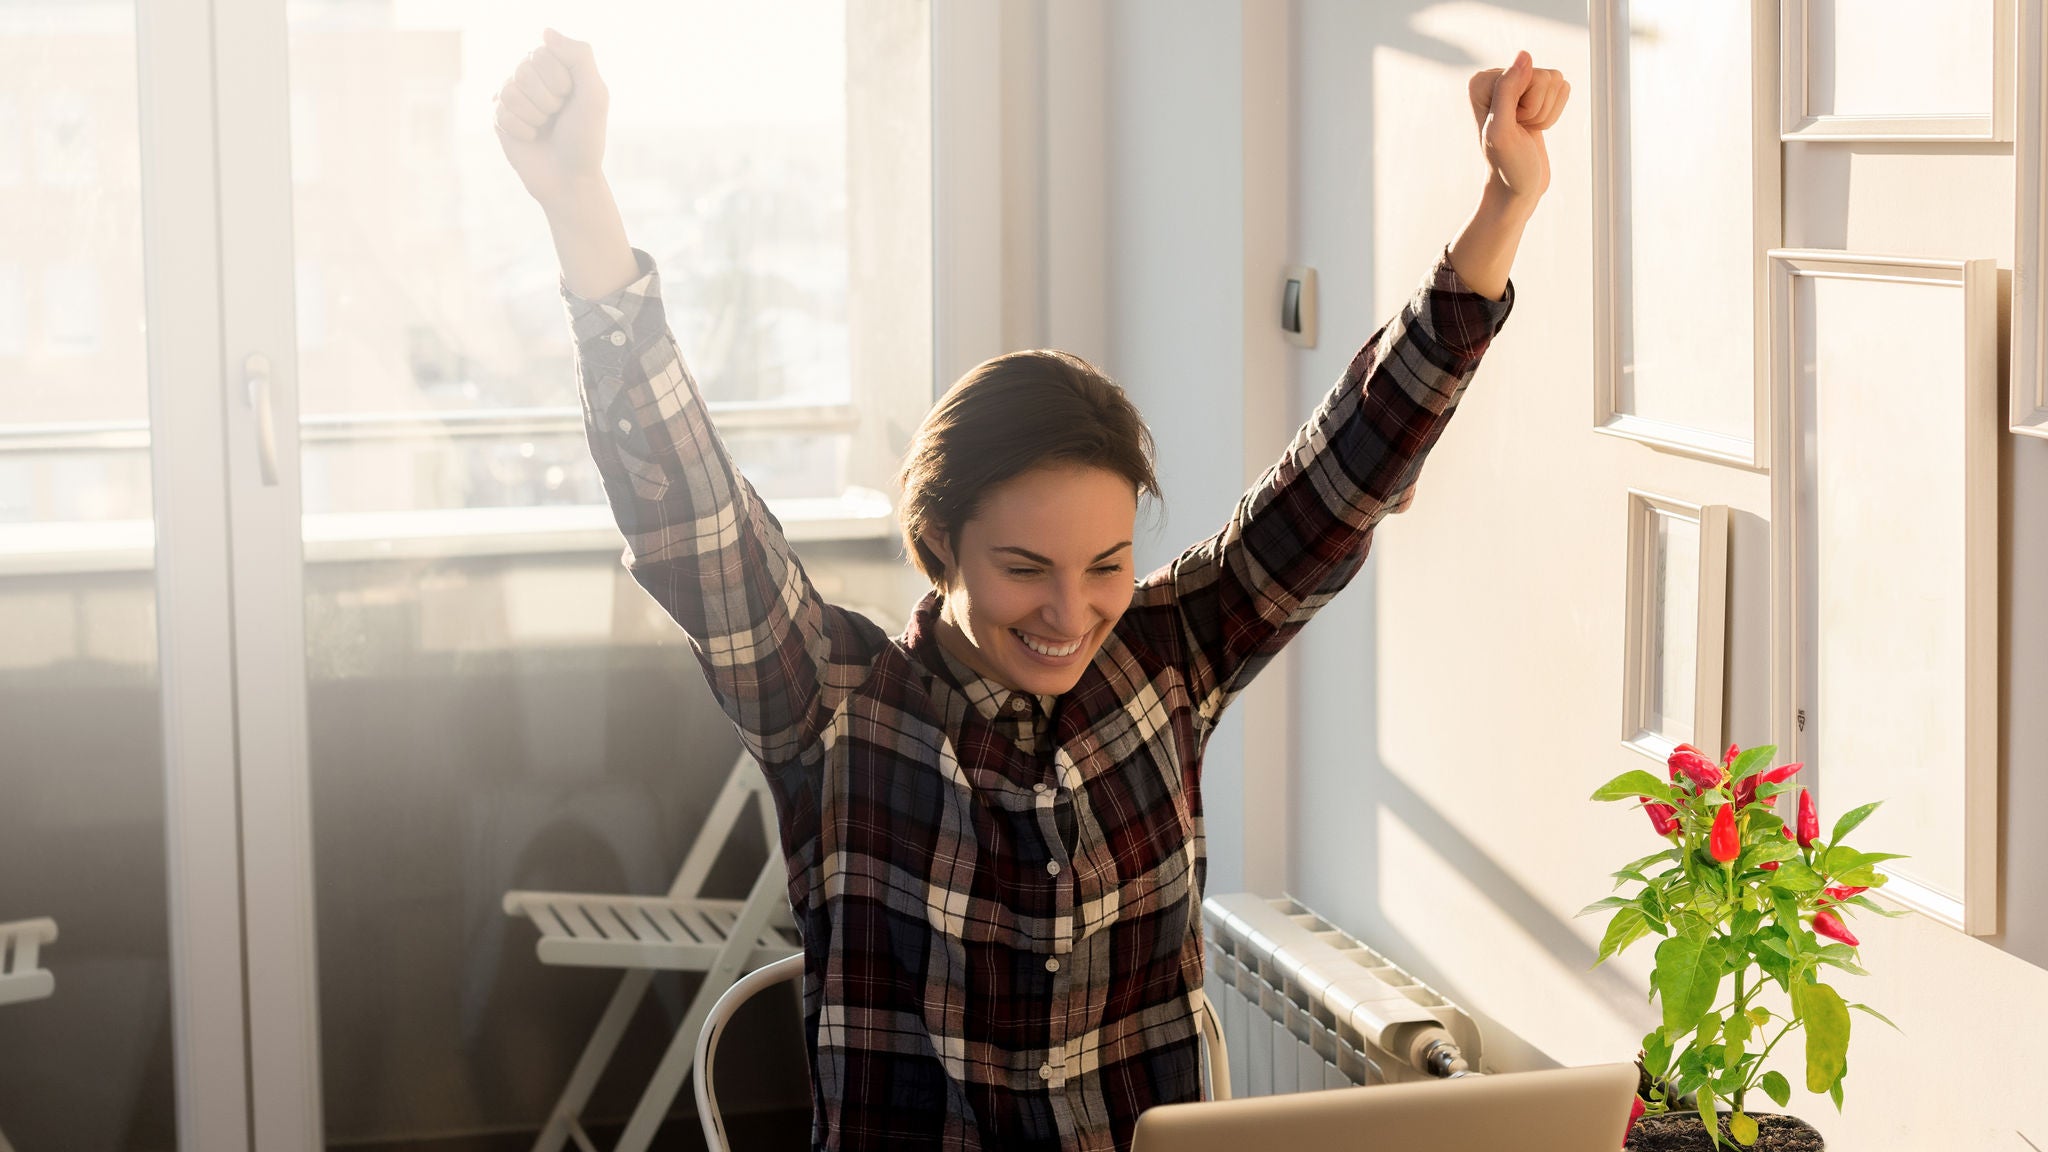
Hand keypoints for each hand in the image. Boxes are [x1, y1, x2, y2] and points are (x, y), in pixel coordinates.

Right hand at [493, 28, 609, 211]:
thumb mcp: (594, 94)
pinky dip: (521, 130)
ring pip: (509, 91)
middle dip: (547, 100)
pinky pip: (500, 112)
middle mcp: (532, 77)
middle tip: (558, 116)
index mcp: (556, 66)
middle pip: (523, 69)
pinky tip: (532, 138)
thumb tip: (545, 32)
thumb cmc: (586, 138)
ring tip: (545, 128)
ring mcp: (513, 96)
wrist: (569, 179)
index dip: (559, 80)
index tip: (572, 99)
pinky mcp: (499, 117)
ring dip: (534, 116)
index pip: (542, 53)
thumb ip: (579, 56)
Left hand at [1466, 51, 1567, 206]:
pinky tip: (1535, 127)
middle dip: (1538, 110)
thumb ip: (1507, 90)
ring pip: (1557, 81)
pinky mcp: (1535, 95)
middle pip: (1545, 75)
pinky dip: (1555, 113)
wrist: (1516, 189)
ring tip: (1526, 130)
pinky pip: (1563, 89)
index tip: (1511, 126)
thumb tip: (1524, 54)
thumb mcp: (1502, 131)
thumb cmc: (1507, 167)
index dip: (1527, 106)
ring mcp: (1517, 85)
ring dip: (1547, 113)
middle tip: (1520, 130)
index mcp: (1481, 81)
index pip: (1528, 74)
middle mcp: (1497, 78)